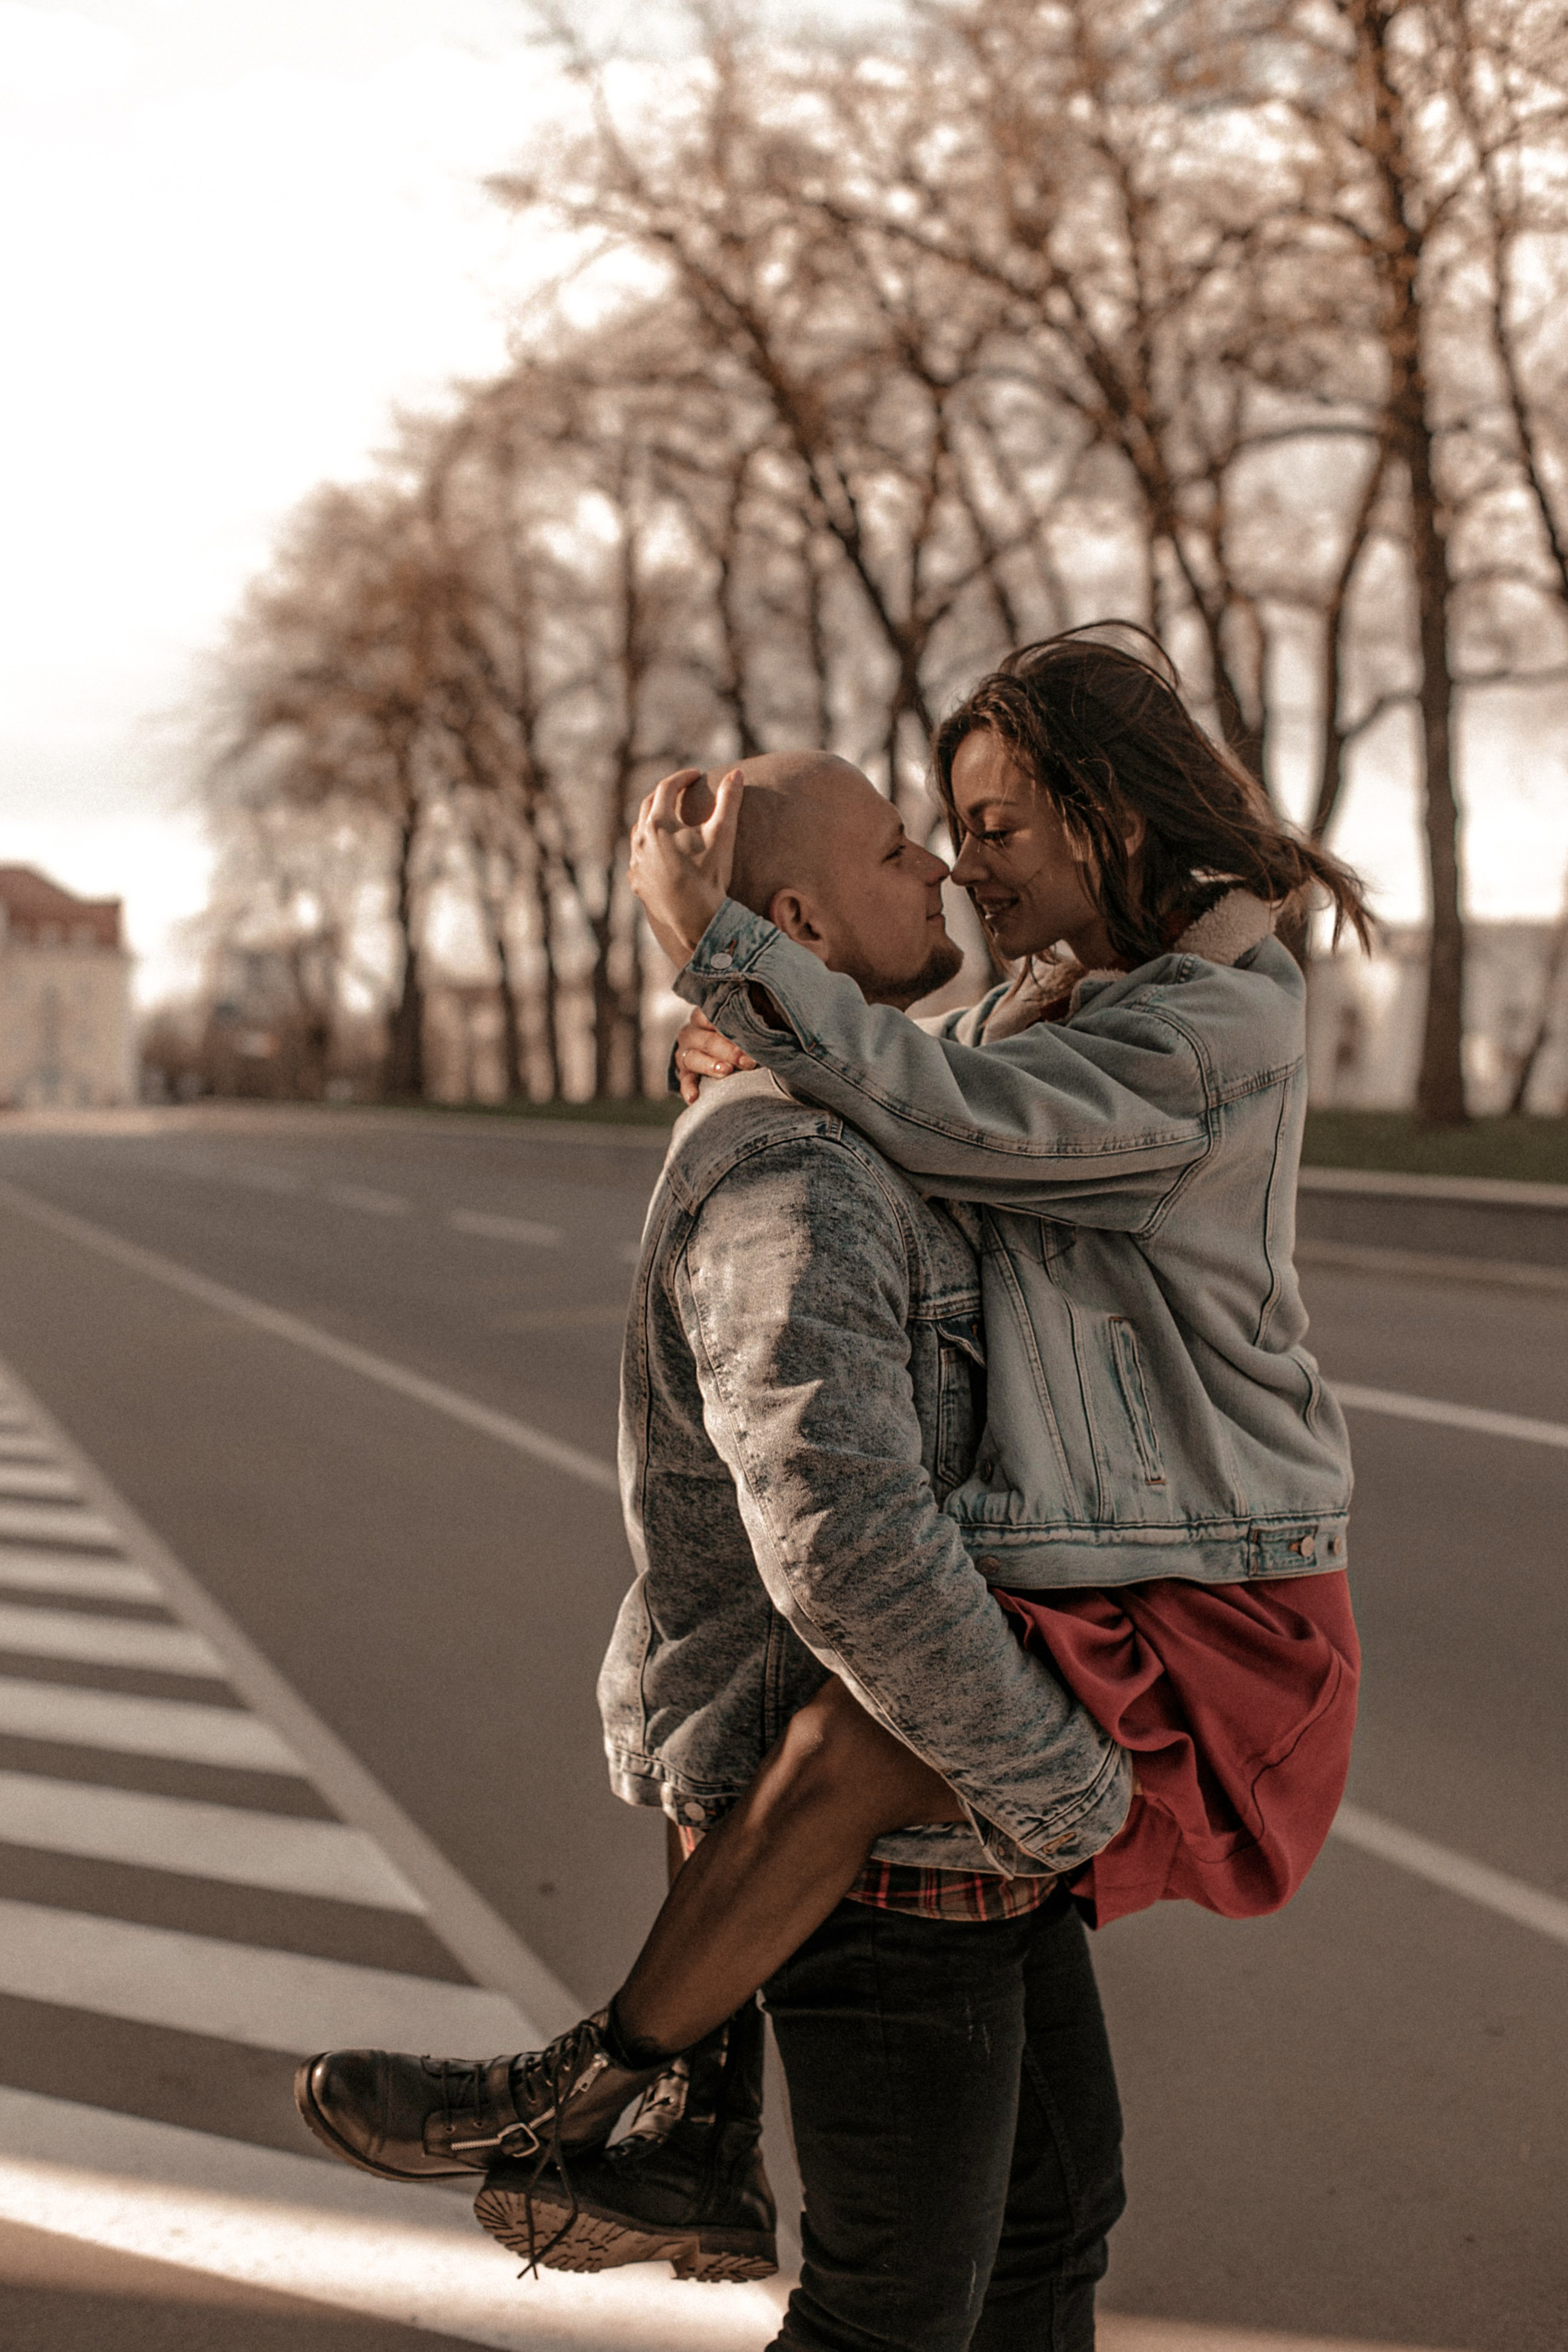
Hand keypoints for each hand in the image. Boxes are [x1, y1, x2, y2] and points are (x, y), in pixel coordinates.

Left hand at [629, 765, 743, 967]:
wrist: (697, 919)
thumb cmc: (710, 875)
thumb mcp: (722, 834)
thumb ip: (729, 800)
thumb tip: (737, 773)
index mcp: (658, 823)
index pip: (667, 788)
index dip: (683, 778)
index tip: (696, 775)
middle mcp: (640, 839)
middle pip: (648, 806)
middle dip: (665, 794)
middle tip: (681, 791)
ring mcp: (636, 862)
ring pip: (639, 831)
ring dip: (653, 820)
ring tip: (669, 819)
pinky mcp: (637, 882)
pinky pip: (638, 858)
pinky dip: (648, 848)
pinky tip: (659, 853)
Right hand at [673, 1008, 756, 1105]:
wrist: (730, 1052)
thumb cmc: (744, 1033)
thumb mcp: (751, 1020)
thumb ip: (756, 1016)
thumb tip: (773, 1012)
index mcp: (706, 1015)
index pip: (713, 1015)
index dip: (731, 1027)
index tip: (751, 1038)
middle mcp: (693, 1032)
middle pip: (706, 1040)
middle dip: (728, 1051)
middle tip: (747, 1061)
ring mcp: (686, 1052)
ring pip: (692, 1057)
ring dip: (710, 1065)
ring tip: (726, 1071)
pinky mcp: (685, 1072)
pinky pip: (685, 1080)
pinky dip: (688, 1088)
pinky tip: (694, 1097)